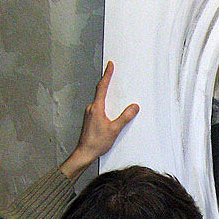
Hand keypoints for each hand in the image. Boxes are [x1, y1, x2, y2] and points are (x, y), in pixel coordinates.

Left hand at [60, 61, 139, 180]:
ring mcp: (90, 114)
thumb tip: (134, 107)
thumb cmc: (97, 142)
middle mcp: (91, 108)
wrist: (84, 153)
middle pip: (100, 91)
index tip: (110, 65)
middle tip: (112, 72)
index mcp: (96, 108)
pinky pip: (98, 107)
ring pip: (99, 100)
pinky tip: (110, 109)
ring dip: (106, 94)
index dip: (107, 75)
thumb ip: (125, 117)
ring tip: (113, 89)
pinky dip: (105, 104)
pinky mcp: (90, 119)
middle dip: (107, 82)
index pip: (102, 87)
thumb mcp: (114, 129)